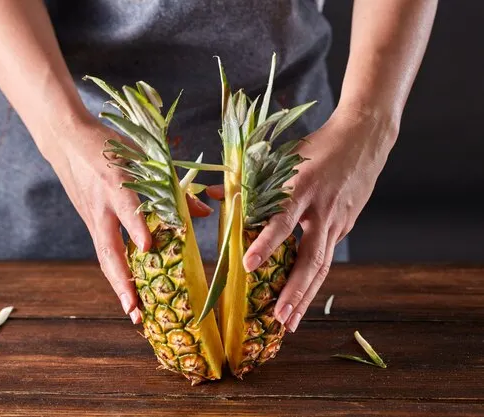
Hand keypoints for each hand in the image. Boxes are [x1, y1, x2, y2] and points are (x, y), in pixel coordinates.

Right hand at [43, 118, 213, 323]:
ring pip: (104, 257)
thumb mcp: (143, 156)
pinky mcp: (90, 223)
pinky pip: (103, 252)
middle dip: (122, 280)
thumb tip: (203, 211)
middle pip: (109, 249)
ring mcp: (93, 217)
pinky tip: (129, 293)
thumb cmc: (109, 144)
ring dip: (118, 286)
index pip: (127, 209)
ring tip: (134, 313)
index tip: (148, 248)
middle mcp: (101, 206)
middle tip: (134, 308)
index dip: (137, 228)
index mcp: (115, 183)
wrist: (66, 140)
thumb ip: (172, 187)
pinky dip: (116, 274)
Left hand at [208, 106, 397, 331]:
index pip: (282, 220)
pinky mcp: (345, 225)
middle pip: (310, 258)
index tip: (247, 264)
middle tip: (278, 318)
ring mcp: (337, 221)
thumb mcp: (283, 155)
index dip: (265, 243)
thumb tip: (214, 195)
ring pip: (322, 265)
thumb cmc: (318, 144)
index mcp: (302, 187)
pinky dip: (313, 279)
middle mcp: (322, 209)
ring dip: (305, 296)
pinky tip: (301, 297)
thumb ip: (249, 180)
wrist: (365, 136)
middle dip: (294, 291)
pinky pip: (327, 256)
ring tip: (289, 322)